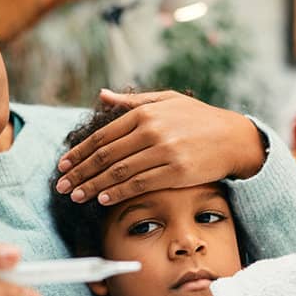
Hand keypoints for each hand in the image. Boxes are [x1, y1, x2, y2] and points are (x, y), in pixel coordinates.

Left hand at [55, 89, 265, 205]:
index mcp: (145, 113)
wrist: (233, 138)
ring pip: (119, 173)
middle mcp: (152, 131)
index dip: (79, 152)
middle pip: (106, 156)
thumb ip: (131, 102)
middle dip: (80, 172)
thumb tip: (101, 95)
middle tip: (61, 185)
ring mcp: (164, 152)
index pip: (102, 136)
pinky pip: (140, 184)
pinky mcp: (176, 172)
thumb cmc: (197, 118)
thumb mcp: (166, 100)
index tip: (62, 165)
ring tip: (75, 196)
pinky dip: (118, 193)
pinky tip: (102, 200)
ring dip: (93, 186)